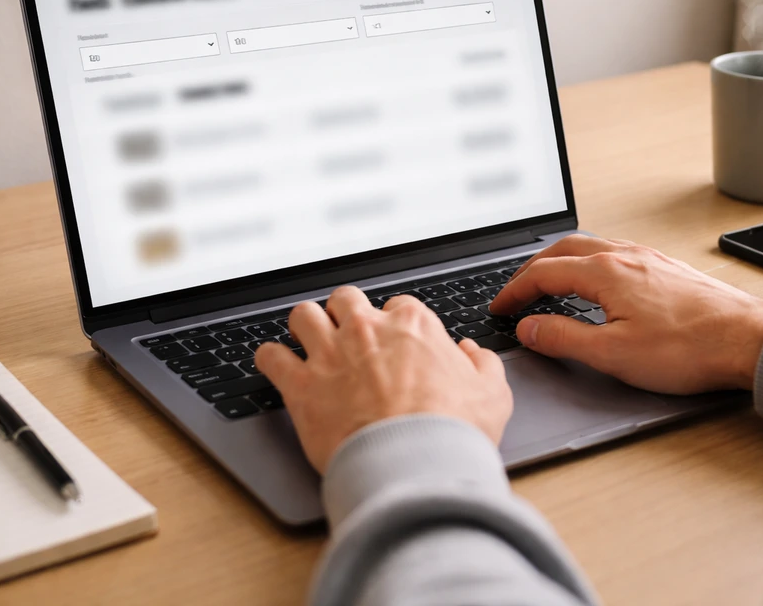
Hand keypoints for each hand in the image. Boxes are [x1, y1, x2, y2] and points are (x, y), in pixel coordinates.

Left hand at [254, 287, 512, 473]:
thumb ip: (482, 365)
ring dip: (305, 326)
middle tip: (348, 334)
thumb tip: (471, 353)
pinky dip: (270, 359)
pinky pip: (271, 357)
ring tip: (307, 339)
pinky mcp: (301, 385)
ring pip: (303, 316)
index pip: (398, 306)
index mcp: (412, 325)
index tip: (394, 342)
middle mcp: (367, 330)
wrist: (413, 463)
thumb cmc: (452, 431)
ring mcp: (330, 354)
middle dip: (346, 313)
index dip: (394, 324)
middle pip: (345, 299)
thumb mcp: (492, 394)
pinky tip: (275, 364)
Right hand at [490, 236, 762, 393]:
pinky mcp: (667, 268)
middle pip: (564, 251)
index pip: (543, 273)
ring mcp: (649, 259)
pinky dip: (590, 263)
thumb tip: (529, 329)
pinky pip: (616, 253)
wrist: (750, 340)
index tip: (500, 307)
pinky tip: (598, 281)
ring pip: (591, 247)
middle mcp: (625, 256)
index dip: (515, 291)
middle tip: (517, 291)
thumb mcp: (613, 353)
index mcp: (605, 272)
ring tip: (549, 281)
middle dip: (533, 269)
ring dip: (561, 261)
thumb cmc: (690, 348)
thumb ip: (563, 339)